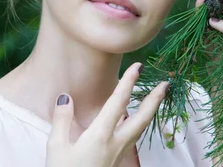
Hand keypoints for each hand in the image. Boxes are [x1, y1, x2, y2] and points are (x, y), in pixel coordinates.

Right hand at [45, 63, 169, 166]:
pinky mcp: (116, 162)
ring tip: (156, 99)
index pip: (118, 102)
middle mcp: (115, 143)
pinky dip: (138, 125)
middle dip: (155, 99)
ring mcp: (118, 155)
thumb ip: (62, 120)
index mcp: (100, 135)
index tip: (138, 66)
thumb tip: (65, 97)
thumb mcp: (56, 148)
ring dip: (149, 111)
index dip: (128, 82)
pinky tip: (134, 122)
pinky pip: (132, 138)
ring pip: (140, 129)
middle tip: (166, 84)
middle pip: (142, 118)